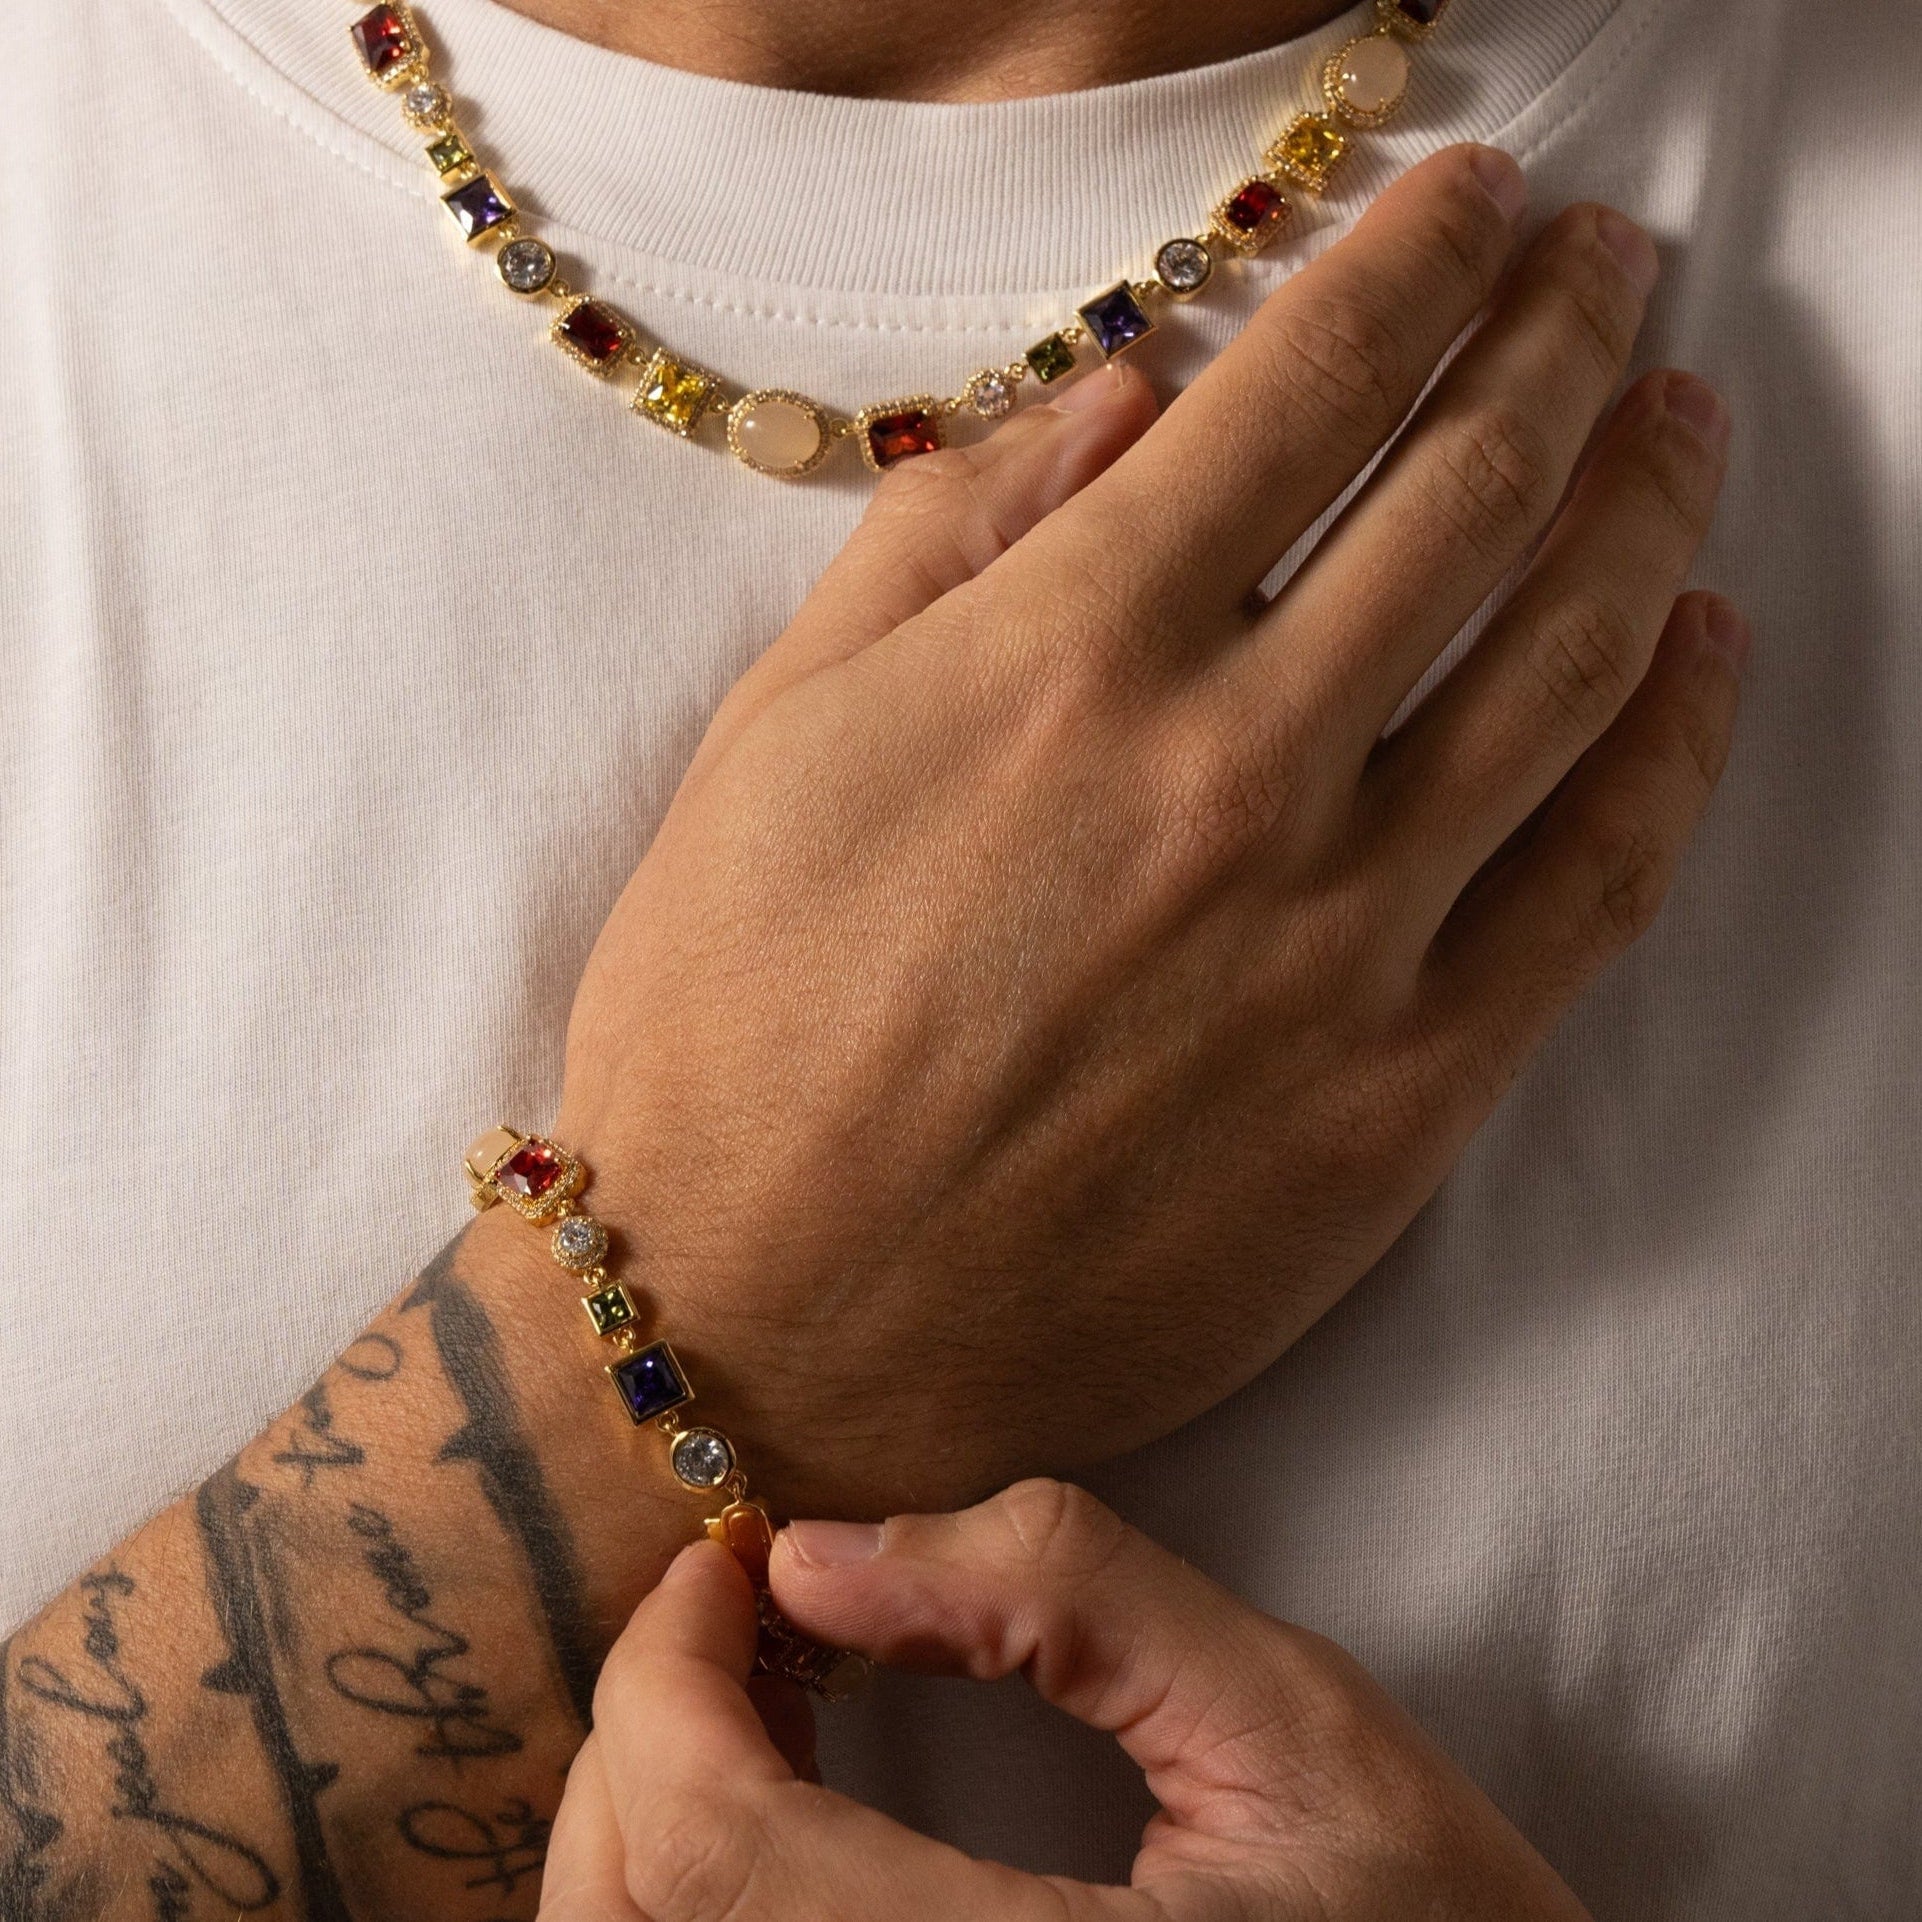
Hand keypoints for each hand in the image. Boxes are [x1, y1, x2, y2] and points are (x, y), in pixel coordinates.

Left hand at [537, 1480, 1591, 1921]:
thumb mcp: (1291, 1721)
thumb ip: (1062, 1596)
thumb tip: (821, 1553)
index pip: (715, 1849)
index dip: (673, 1670)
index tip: (734, 1553)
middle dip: (642, 1729)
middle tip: (736, 1607)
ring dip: (657, 1812)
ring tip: (760, 1692)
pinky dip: (697, 1891)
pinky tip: (784, 1809)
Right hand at [556, 143, 1743, 1515]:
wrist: (761, 1330)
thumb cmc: (727, 1030)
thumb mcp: (778, 736)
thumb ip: (956, 539)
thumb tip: (1127, 401)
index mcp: (1071, 655)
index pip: (1306, 383)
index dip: (1412, 259)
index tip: (1473, 201)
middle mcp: (1235, 770)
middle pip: (1476, 486)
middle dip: (1563, 331)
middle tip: (1606, 262)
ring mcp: (1342, 940)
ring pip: (1575, 661)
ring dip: (1652, 500)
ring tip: (1678, 415)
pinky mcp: (1402, 1097)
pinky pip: (1598, 884)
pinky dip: (1677, 741)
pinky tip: (1702, 653)